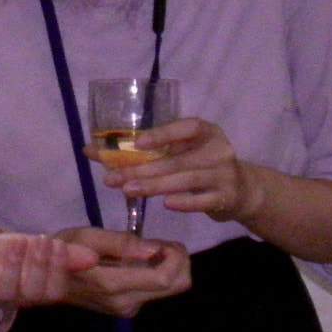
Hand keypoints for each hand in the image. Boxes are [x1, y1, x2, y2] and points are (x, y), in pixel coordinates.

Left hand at [0, 228, 93, 313]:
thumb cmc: (10, 254)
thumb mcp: (38, 249)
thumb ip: (64, 254)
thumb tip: (94, 258)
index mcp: (36, 291)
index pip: (54, 290)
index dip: (58, 269)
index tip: (58, 244)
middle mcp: (16, 298)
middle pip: (32, 292)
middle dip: (38, 265)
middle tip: (41, 239)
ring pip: (5, 291)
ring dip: (12, 266)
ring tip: (16, 244)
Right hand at [51, 226, 191, 317]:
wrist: (45, 278)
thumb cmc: (64, 251)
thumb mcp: (87, 236)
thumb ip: (120, 242)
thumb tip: (153, 249)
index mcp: (114, 284)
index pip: (164, 279)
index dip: (176, 258)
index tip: (165, 241)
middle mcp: (125, 301)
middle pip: (177, 287)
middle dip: (180, 261)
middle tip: (164, 243)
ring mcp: (127, 308)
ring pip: (170, 289)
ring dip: (170, 266)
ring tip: (151, 249)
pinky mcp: (127, 309)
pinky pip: (156, 291)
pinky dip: (159, 273)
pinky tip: (141, 260)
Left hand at [111, 116, 266, 223]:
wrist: (241, 191)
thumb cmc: (200, 167)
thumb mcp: (180, 153)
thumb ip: (144, 152)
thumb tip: (90, 150)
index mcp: (207, 132)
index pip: (188, 127)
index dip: (164, 133)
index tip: (138, 143)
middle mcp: (218, 151)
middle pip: (178, 160)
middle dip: (143, 170)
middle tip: (113, 179)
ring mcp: (224, 175)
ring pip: (186, 180)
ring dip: (155, 186)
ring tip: (128, 190)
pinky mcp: (226, 198)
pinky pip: (203, 201)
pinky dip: (185, 203)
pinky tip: (165, 204)